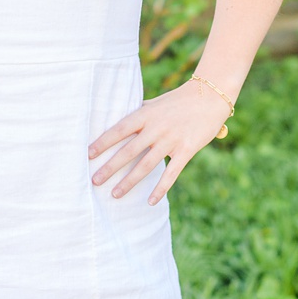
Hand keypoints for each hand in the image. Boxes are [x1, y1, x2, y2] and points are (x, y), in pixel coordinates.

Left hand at [89, 80, 233, 204]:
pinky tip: (150, 201)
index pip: (118, 130)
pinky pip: (171, 173)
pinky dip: (160, 188)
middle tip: (94, 181)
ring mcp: (171, 140)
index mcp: (144, 114)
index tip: (87, 155)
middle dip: (110, 167)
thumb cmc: (179, 100)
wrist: (210, 97)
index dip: (102, 143)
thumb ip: (139, 113)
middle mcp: (155, 128)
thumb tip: (119, 121)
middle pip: (128, 151)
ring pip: (145, 165)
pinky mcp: (186, 150)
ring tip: (115, 194)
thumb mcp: (155, 103)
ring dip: (129, 181)